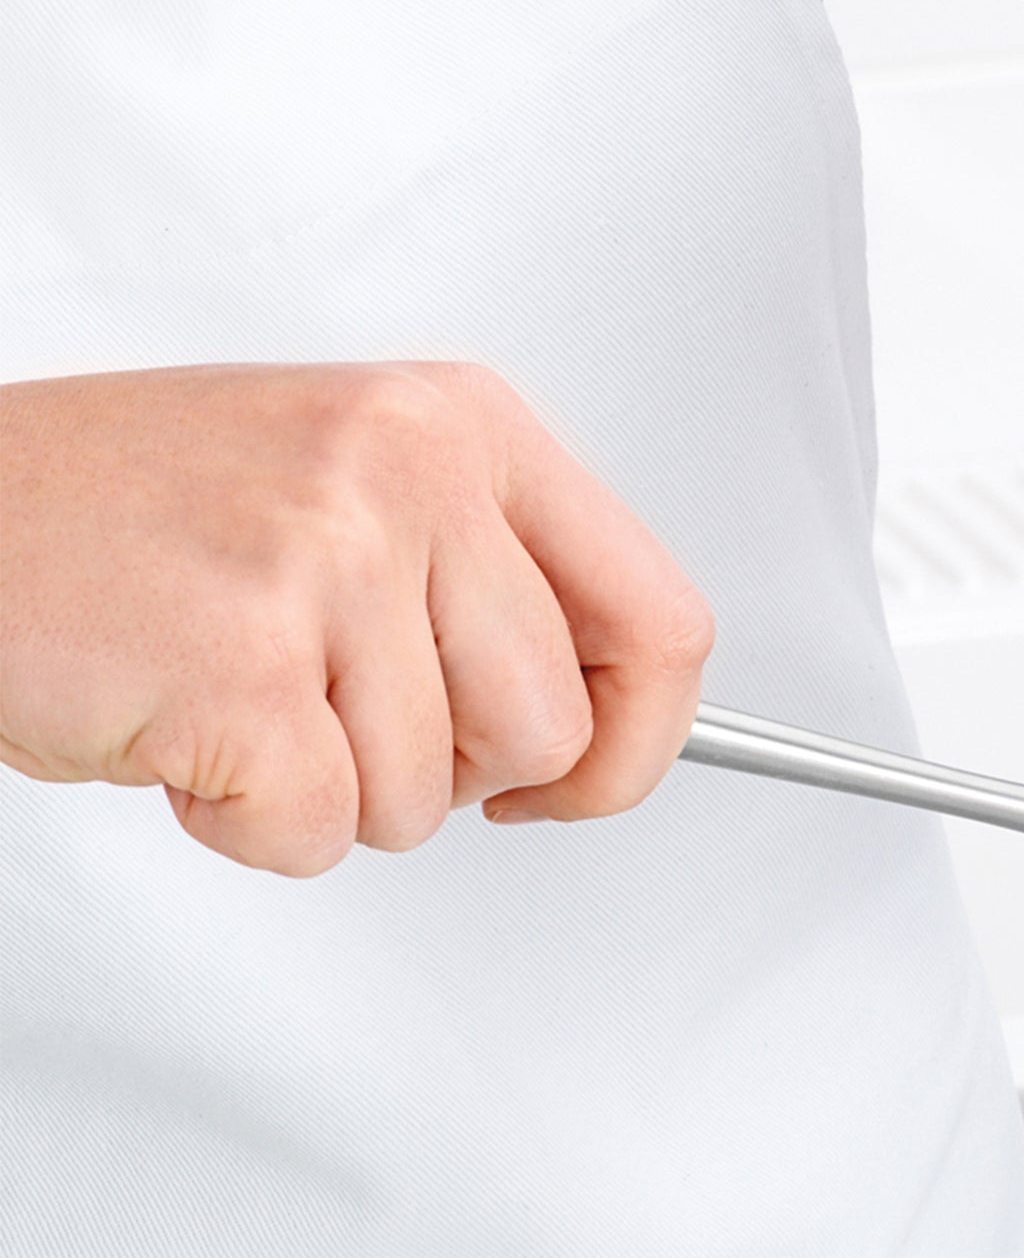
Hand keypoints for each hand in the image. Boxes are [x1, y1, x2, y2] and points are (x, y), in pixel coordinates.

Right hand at [0, 363, 712, 875]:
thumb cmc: (128, 521)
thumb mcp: (350, 494)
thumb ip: (487, 585)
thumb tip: (609, 724)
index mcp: (460, 425)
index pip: (662, 627)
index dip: (632, 743)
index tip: (569, 778)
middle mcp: (409, 471)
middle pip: (550, 731)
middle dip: (449, 772)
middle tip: (331, 712)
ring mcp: (327, 558)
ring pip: (433, 797)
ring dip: (331, 793)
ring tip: (232, 696)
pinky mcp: (244, 662)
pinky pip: (318, 832)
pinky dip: (245, 825)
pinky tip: (177, 730)